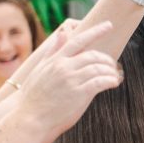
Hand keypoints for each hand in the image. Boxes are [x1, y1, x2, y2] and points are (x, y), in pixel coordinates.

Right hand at [17, 21, 121, 138]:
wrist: (29, 117)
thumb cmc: (35, 95)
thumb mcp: (41, 69)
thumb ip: (54, 51)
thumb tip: (62, 34)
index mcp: (56, 60)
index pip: (79, 40)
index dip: (96, 31)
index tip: (109, 25)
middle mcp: (64, 67)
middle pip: (93, 55)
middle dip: (106, 59)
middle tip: (112, 65)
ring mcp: (71, 80)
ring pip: (98, 68)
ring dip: (110, 71)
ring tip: (114, 76)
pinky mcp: (79, 93)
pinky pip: (100, 82)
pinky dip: (110, 80)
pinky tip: (114, 83)